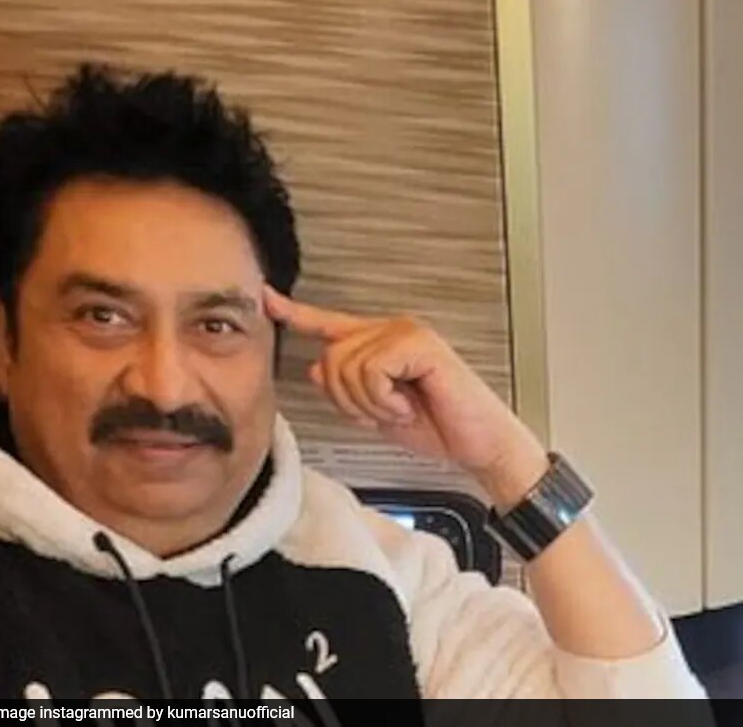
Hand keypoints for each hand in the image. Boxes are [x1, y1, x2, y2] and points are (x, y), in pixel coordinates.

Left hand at [264, 285, 547, 503]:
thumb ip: (346, 388)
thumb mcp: (376, 411)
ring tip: (399, 408)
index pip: (329, 324)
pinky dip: (384, 399)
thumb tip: (314, 369)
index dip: (295, 312)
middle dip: (348, 399)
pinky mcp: (419, 344)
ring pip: (347, 367)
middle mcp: (391, 330)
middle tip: (383, 412)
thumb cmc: (436, 425)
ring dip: (369, 403)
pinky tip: (407, 404)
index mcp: (378, 343)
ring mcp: (406, 333)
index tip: (265, 299)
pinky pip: (372, 371)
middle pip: (330, 358)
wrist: (478, 444)